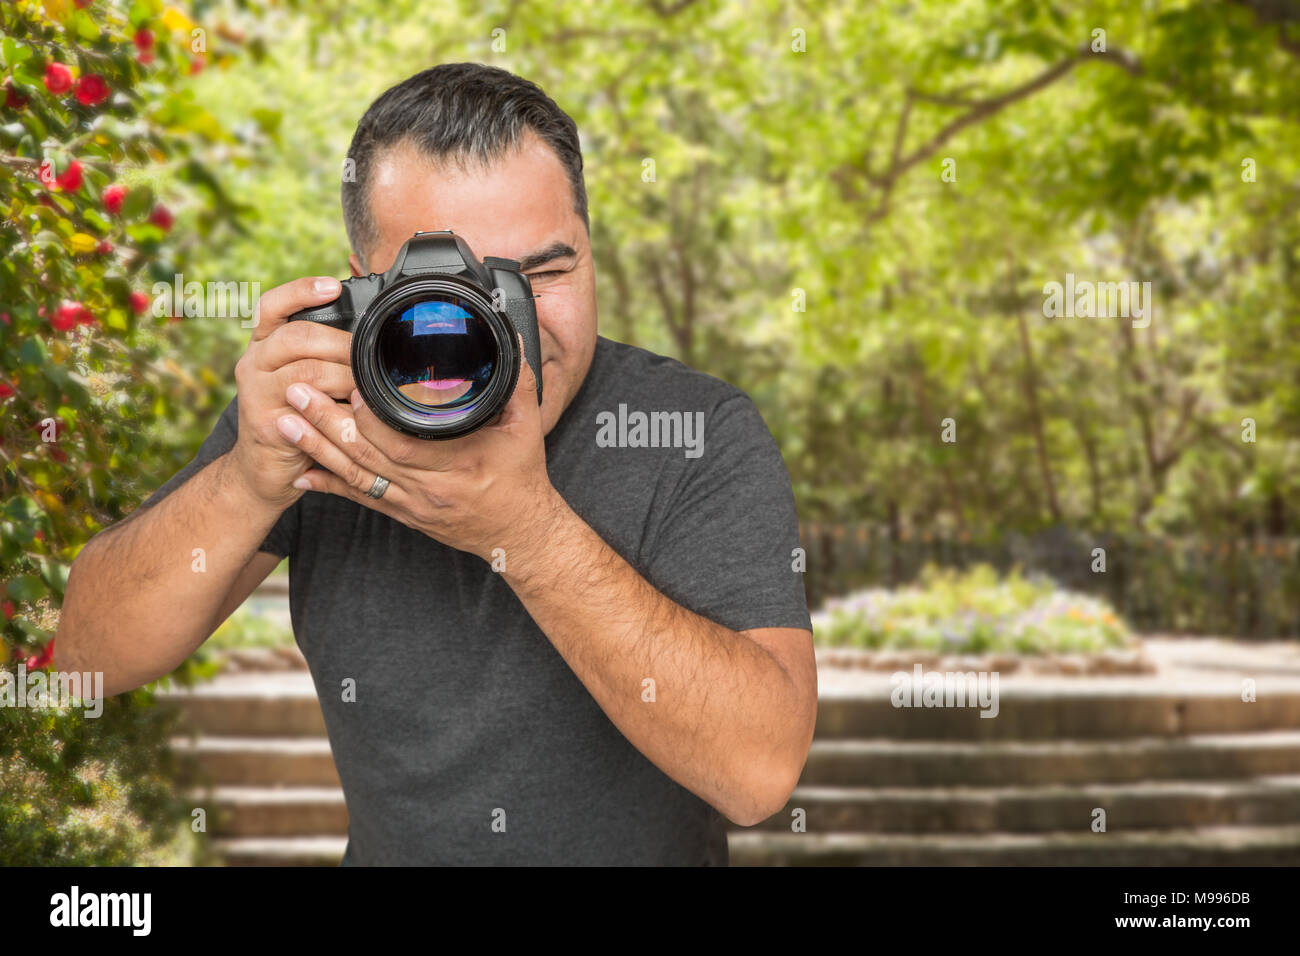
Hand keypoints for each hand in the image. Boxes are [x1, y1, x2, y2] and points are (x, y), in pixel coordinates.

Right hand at [228, 276, 355, 507]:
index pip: (272, 305)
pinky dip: (337, 408)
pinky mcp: (266, 423)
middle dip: (342, 343)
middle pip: (297, 335)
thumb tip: (370, 336)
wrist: (264, 471)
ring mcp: (255, 393)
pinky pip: (308, 408)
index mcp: (264, 345)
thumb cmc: (297, 419)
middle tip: (370, 356)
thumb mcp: (306, 380)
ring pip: (307, 370)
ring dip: (346, 377)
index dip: (301, 291)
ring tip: (367, 386)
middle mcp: (253, 363)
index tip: (332, 286)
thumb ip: (323, 356)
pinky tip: (354, 411)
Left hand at [275, 342, 564, 562]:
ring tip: (283, 422)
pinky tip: (300, 474)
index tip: (348, 386)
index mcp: (455, 465)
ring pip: (354, 477)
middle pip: (364, 457)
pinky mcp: (403, 515)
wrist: (520, 533)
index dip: (369, 417)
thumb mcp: (525, 427)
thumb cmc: (523, 479)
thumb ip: (516, 382)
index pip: (400, 442)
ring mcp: (411, 504)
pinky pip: (359, 499)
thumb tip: (507, 339)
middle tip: (296, 393)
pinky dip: (328, 486)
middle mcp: (426, 489)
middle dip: (325, 423)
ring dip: (316, 448)